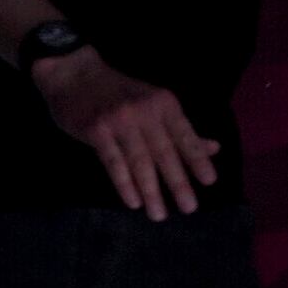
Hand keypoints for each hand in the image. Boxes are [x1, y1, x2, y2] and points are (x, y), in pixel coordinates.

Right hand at [35, 53, 215, 218]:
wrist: (73, 73)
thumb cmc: (119, 91)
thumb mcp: (155, 102)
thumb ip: (181, 128)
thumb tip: (213, 148)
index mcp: (164, 104)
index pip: (185, 136)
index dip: (198, 159)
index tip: (210, 182)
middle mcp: (145, 112)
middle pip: (165, 152)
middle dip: (178, 182)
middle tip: (190, 208)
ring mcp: (119, 121)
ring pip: (139, 161)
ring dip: (151, 190)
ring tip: (159, 214)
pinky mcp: (96, 131)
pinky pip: (113, 162)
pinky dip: (124, 183)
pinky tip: (133, 201)